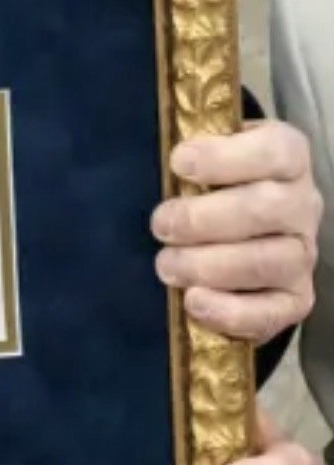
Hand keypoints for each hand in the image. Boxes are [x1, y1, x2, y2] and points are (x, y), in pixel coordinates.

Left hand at [153, 121, 321, 343]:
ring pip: (263, 261)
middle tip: (161, 226)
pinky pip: (265, 313)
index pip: (274, 151)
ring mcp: (301, 258)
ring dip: (207, 265)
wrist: (234, 257)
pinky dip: (225, 310)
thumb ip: (196, 168)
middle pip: (265, 207)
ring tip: (167, 266)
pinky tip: (192, 300)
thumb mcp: (209, 173)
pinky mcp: (293, 302)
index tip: (179, 163)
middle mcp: (302, 208)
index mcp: (288, 163)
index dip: (225, 157)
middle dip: (203, 218)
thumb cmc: (214, 204)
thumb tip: (170, 165)